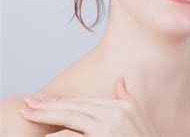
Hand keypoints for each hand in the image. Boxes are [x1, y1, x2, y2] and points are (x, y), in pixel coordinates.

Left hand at [19, 77, 157, 136]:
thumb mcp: (139, 117)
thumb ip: (127, 97)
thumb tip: (119, 79)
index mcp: (123, 106)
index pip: (87, 101)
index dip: (65, 101)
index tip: (47, 102)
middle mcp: (116, 113)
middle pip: (76, 107)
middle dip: (50, 105)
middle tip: (29, 105)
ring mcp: (108, 127)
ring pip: (71, 117)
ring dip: (47, 115)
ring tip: (30, 115)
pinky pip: (74, 134)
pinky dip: (58, 134)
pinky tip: (45, 135)